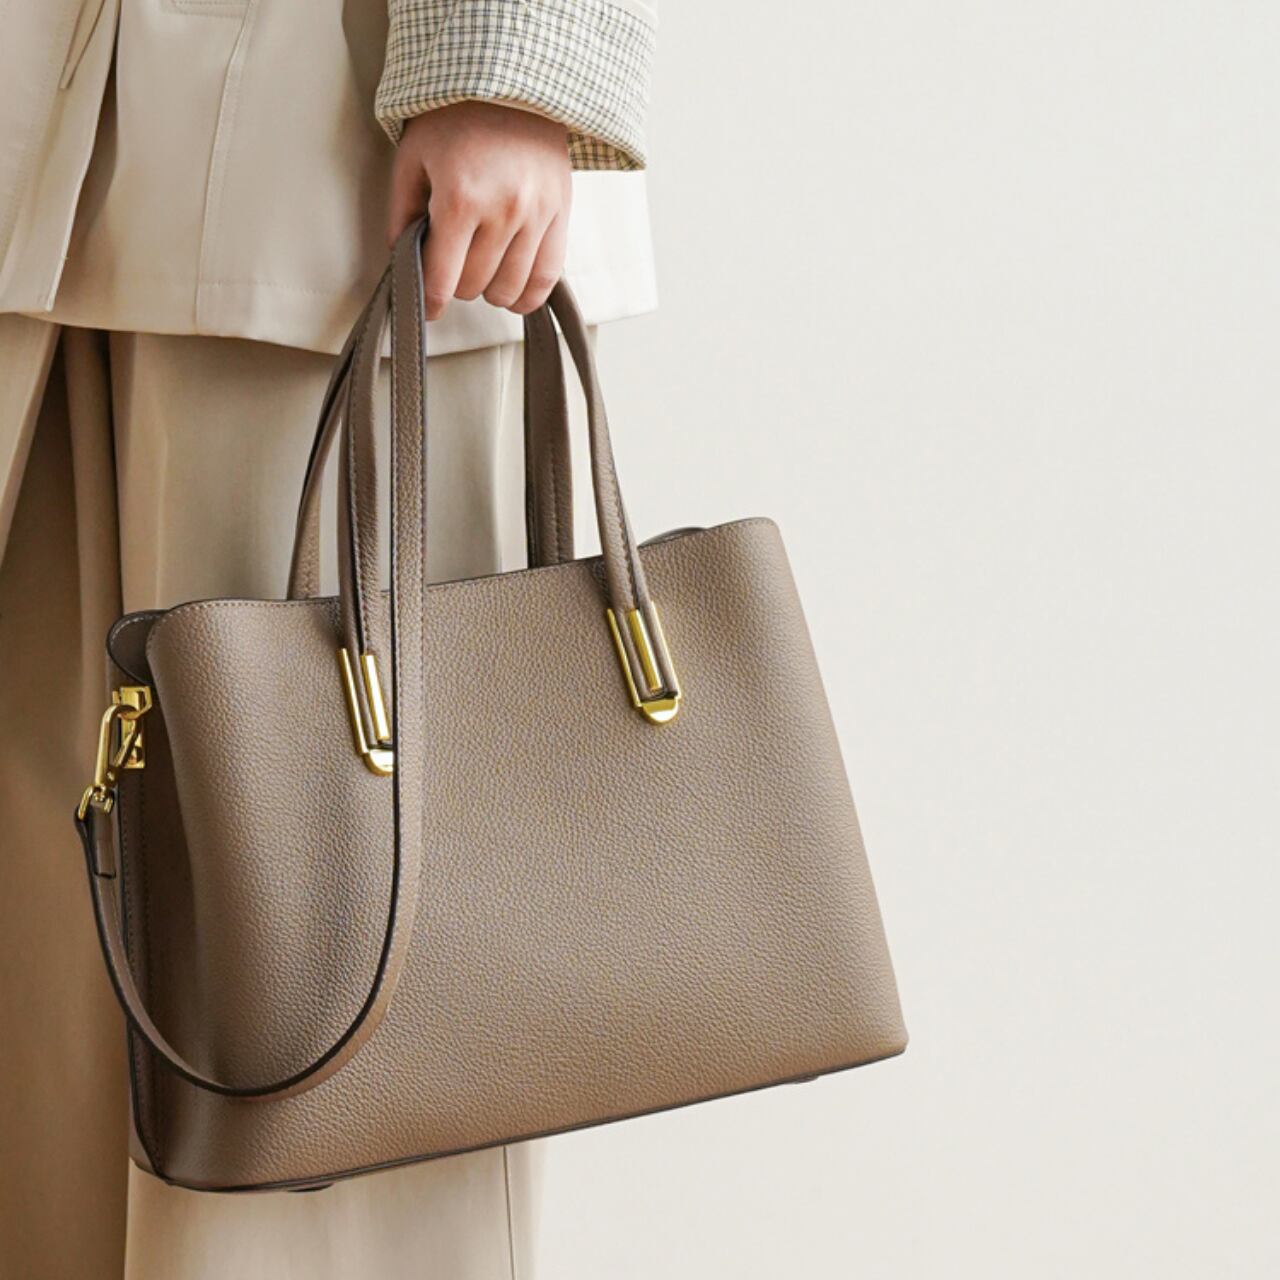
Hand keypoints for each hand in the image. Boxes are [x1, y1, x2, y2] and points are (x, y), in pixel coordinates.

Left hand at [388, 102, 572, 319]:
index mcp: (460, 198)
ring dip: (489, 291)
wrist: (511, 83)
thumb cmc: (456, 119)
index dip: (430, 302)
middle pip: (474, 287)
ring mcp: (536, 216)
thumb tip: (402, 263)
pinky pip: (546, 279)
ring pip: (509, 291)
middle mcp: (503, 211)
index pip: (442, 279)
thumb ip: (401, 215)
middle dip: (456, 283)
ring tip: (481, 271)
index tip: (427, 309)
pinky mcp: (560, 215)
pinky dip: (526, 296)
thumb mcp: (413, 159)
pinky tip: (512, 291)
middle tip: (450, 264)